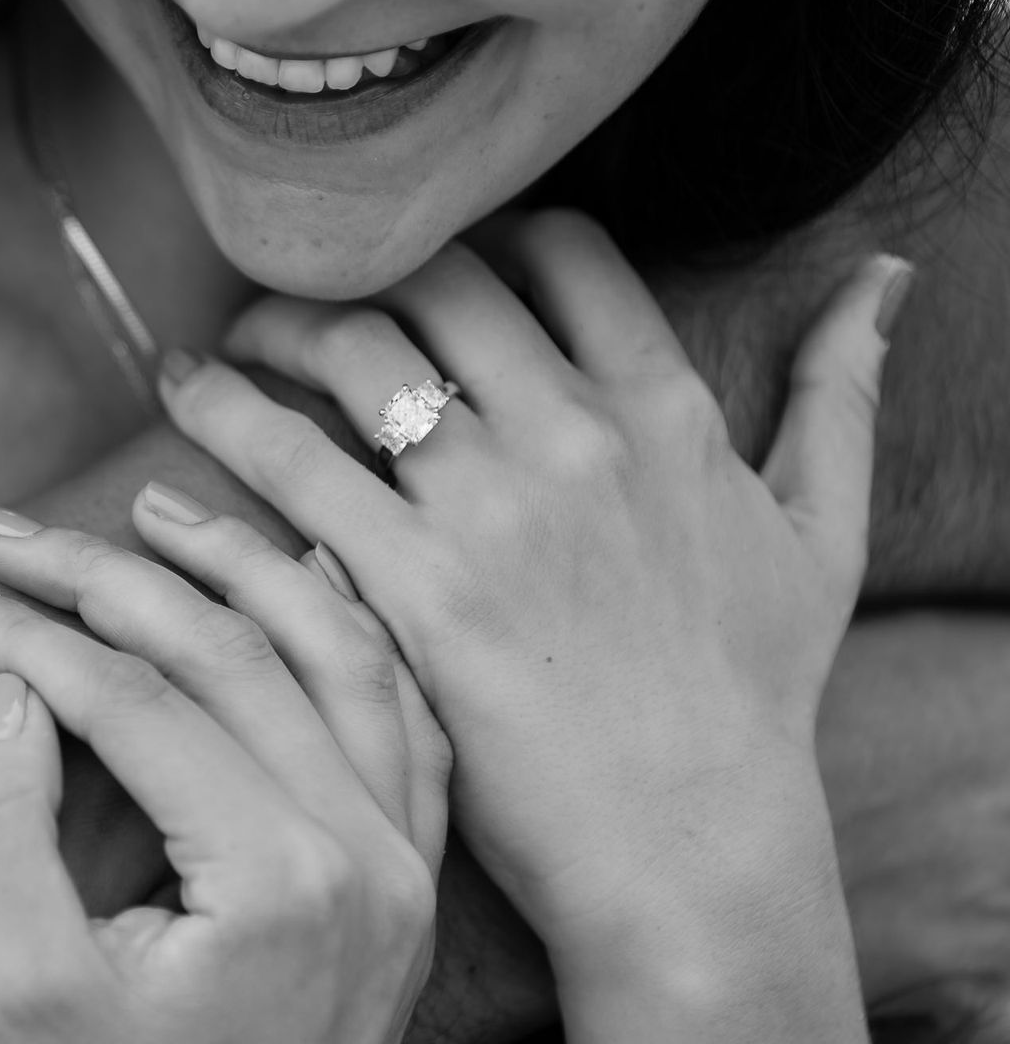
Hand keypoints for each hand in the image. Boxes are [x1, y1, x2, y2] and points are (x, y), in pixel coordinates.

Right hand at [0, 496, 449, 1043]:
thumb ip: (2, 843)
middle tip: (17, 532)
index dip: (30, 637)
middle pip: (235, 655)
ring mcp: (407, 863)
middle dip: (113, 578)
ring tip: (155, 510)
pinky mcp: (415, 875)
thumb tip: (11, 697)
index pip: (137, 705)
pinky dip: (350, 630)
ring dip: (246, 567)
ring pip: (341, 653)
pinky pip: (404, 713)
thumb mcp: (31, 1005)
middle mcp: (370, 857)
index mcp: (278, 884)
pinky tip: (303, 575)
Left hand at [159, 212, 903, 1033]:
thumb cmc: (751, 692)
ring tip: (231, 344)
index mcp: (665, 410)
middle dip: (363, 271)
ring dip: (276, 325)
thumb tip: (887, 275)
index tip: (436, 261)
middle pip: (439, 282)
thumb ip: (842, 394)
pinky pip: (291, 461)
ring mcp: (490, 509)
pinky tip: (187, 399)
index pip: (564, 251)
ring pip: (353, 350)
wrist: (687, 840)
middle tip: (307, 295)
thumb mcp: (820, 532)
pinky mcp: (411, 586)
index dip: (488, 235)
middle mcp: (574, 435)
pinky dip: (225, 414)